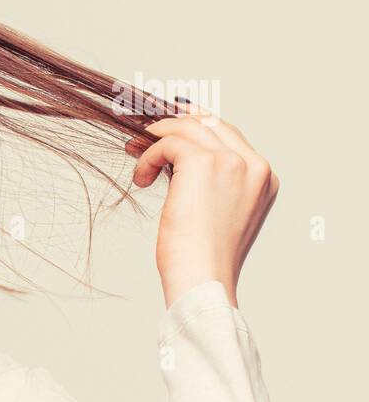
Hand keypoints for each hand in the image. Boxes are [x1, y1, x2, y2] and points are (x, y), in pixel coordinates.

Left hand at [126, 102, 278, 308]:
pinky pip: (168, 143)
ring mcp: (232, 162)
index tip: (168, 131)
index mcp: (262, 178)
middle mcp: (253, 165)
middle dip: (174, 126)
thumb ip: (209, 179)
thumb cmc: (204, 255)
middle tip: (145, 137)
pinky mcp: (204, 163)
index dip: (194, 127)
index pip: (228, 134)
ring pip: (188, 127)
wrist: (203, 278)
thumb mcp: (217, 210)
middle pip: (209, 123)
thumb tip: (174, 156)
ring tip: (139, 160)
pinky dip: (148, 157)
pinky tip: (142, 178)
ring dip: (157, 141)